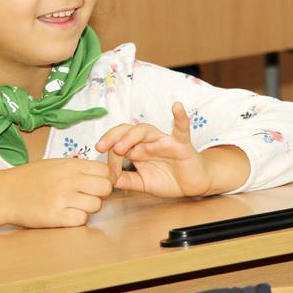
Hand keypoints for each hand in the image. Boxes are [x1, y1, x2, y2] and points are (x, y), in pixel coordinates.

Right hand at [0, 159, 112, 228]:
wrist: (4, 193)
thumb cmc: (30, 179)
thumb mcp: (56, 165)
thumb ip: (79, 169)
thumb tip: (105, 175)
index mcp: (70, 164)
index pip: (105, 170)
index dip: (107, 179)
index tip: (99, 184)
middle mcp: (69, 179)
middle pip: (106, 187)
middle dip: (101, 194)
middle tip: (88, 196)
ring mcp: (63, 198)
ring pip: (96, 205)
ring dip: (88, 208)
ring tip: (73, 205)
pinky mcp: (56, 217)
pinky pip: (81, 220)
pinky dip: (76, 219)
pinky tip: (65, 215)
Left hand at [97, 103, 215, 197]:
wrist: (192, 186)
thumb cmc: (168, 180)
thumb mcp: (142, 184)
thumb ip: (126, 180)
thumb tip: (106, 179)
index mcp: (137, 150)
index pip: (118, 145)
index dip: (110, 157)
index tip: (107, 173)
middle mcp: (148, 142)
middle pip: (127, 130)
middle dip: (112, 137)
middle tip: (100, 147)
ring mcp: (164, 141)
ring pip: (145, 130)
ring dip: (131, 136)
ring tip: (121, 146)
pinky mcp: (181, 144)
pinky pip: (181, 128)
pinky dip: (180, 117)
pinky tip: (177, 107)